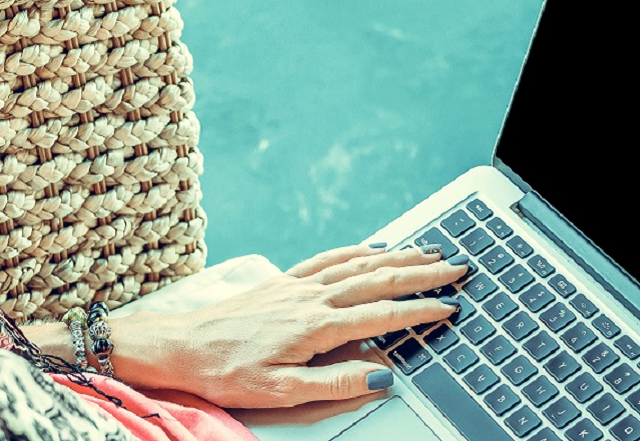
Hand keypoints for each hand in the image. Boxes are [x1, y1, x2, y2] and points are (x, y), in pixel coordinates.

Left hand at [108, 243, 467, 407]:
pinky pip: (331, 257)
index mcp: (316, 326)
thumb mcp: (279, 392)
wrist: (179, 345)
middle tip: (459, 267)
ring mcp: (298, 284)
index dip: (420, 310)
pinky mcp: (285, 279)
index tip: (452, 306)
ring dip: (400, 255)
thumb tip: (381, 378)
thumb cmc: (226, 372)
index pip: (381, 314)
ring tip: (432, 251)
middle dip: (423, 272)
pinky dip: (360, 249)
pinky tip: (376, 247)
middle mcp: (312, 297)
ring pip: (360, 262)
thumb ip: (334, 386)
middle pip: (380, 277)